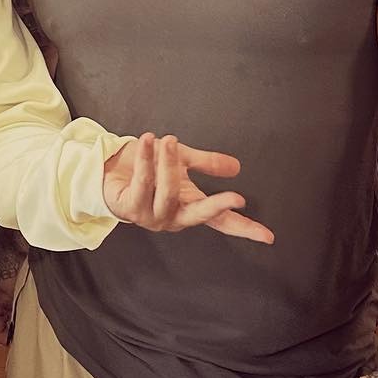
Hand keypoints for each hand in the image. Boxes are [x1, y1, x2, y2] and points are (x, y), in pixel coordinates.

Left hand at [102, 133, 272, 241]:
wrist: (110, 166)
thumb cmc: (146, 168)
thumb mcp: (181, 162)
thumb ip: (207, 164)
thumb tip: (237, 167)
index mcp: (188, 208)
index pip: (221, 221)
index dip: (243, 228)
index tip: (267, 236)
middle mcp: (172, 217)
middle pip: (199, 216)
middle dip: (217, 207)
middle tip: (236, 198)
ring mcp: (150, 216)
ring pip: (167, 193)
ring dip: (168, 165)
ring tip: (167, 141)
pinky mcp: (129, 208)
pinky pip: (142, 184)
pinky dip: (146, 161)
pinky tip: (148, 143)